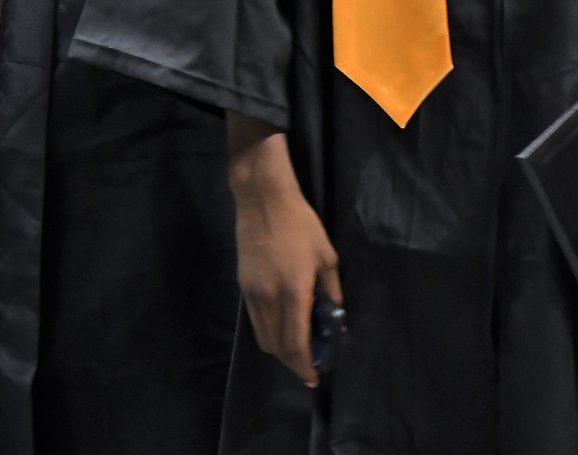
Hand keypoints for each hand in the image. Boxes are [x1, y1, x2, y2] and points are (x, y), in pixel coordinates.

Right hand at [229, 115, 338, 388]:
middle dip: (293, 362)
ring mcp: (252, 293)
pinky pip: (255, 319)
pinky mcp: (242, 285)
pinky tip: (283, 322)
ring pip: (262, 336)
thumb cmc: (301, 225)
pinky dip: (269, 330)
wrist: (263, 199)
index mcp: (294, 293)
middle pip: (276, 347)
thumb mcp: (327, 257)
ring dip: (279, 348)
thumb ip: (331, 292)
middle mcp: (269, 299)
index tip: (315, 378)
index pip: (295, 344)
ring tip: (298, 344)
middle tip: (310, 362)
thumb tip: (335, 318)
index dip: (305, 366)